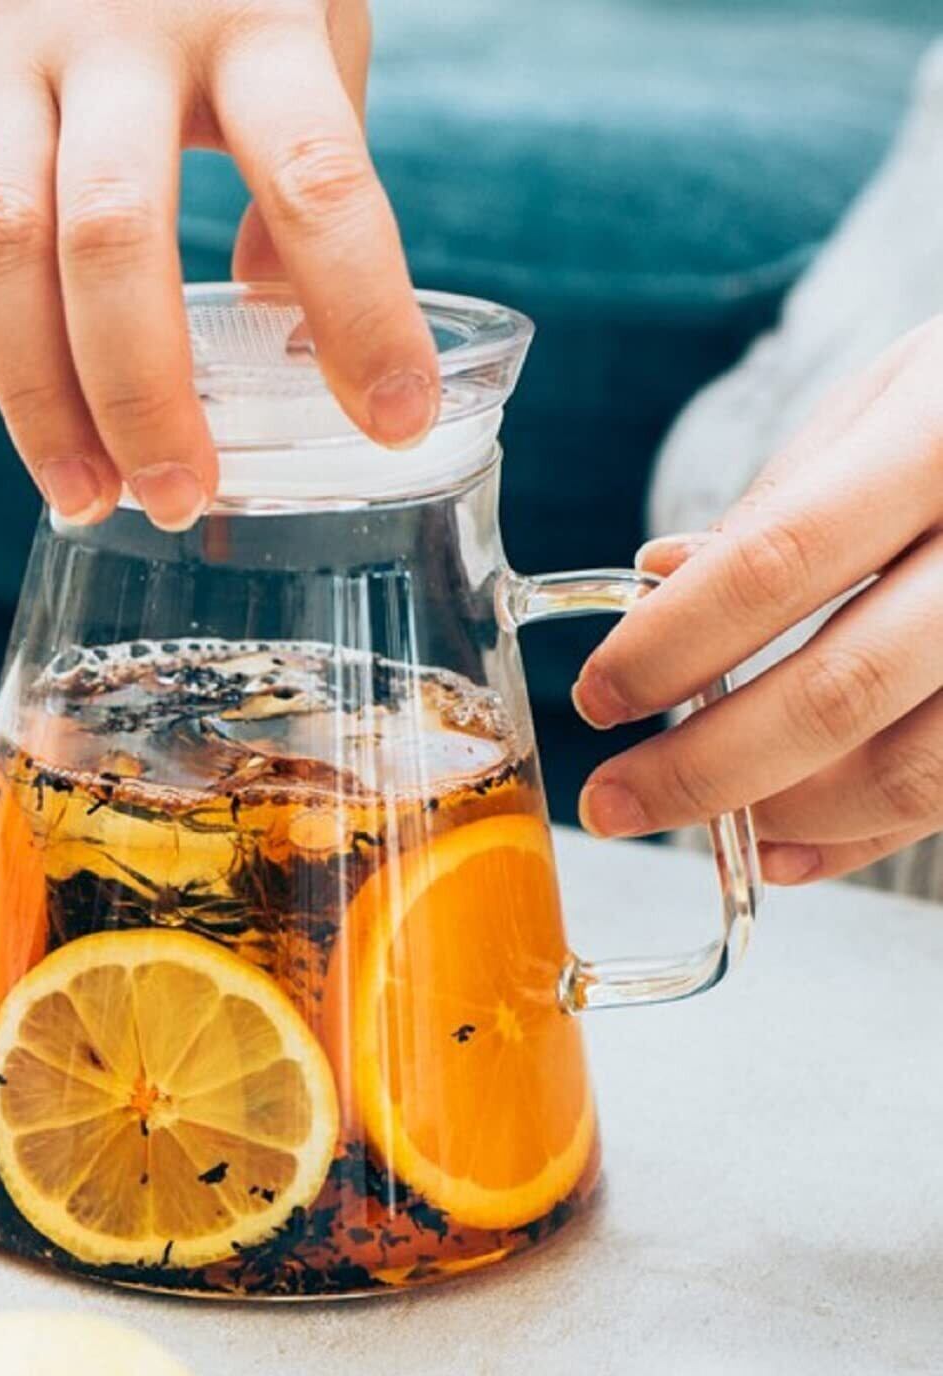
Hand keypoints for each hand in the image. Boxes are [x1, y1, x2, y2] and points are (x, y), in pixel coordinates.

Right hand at [0, 0, 436, 529]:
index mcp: (254, 13)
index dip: (362, 311)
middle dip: (145, 391)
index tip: (393, 421)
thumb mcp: (306, 12)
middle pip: (114, 239)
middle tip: (185, 502)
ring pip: (5, 243)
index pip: (319, 179)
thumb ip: (304, 157)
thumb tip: (274, 316)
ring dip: (39, 393)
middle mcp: (120, 26)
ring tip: (87, 496)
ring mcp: (10, 45)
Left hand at [573, 317, 942, 885]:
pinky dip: (864, 836)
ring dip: (785, 815)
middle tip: (615, 801)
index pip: (776, 559)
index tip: (597, 697)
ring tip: (697, 825)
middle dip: (704, 767)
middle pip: (841, 688)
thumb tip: (661, 582)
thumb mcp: (888, 403)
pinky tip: (787, 843)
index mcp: (941, 437)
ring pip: (915, 767)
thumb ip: (783, 502)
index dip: (671, 644)